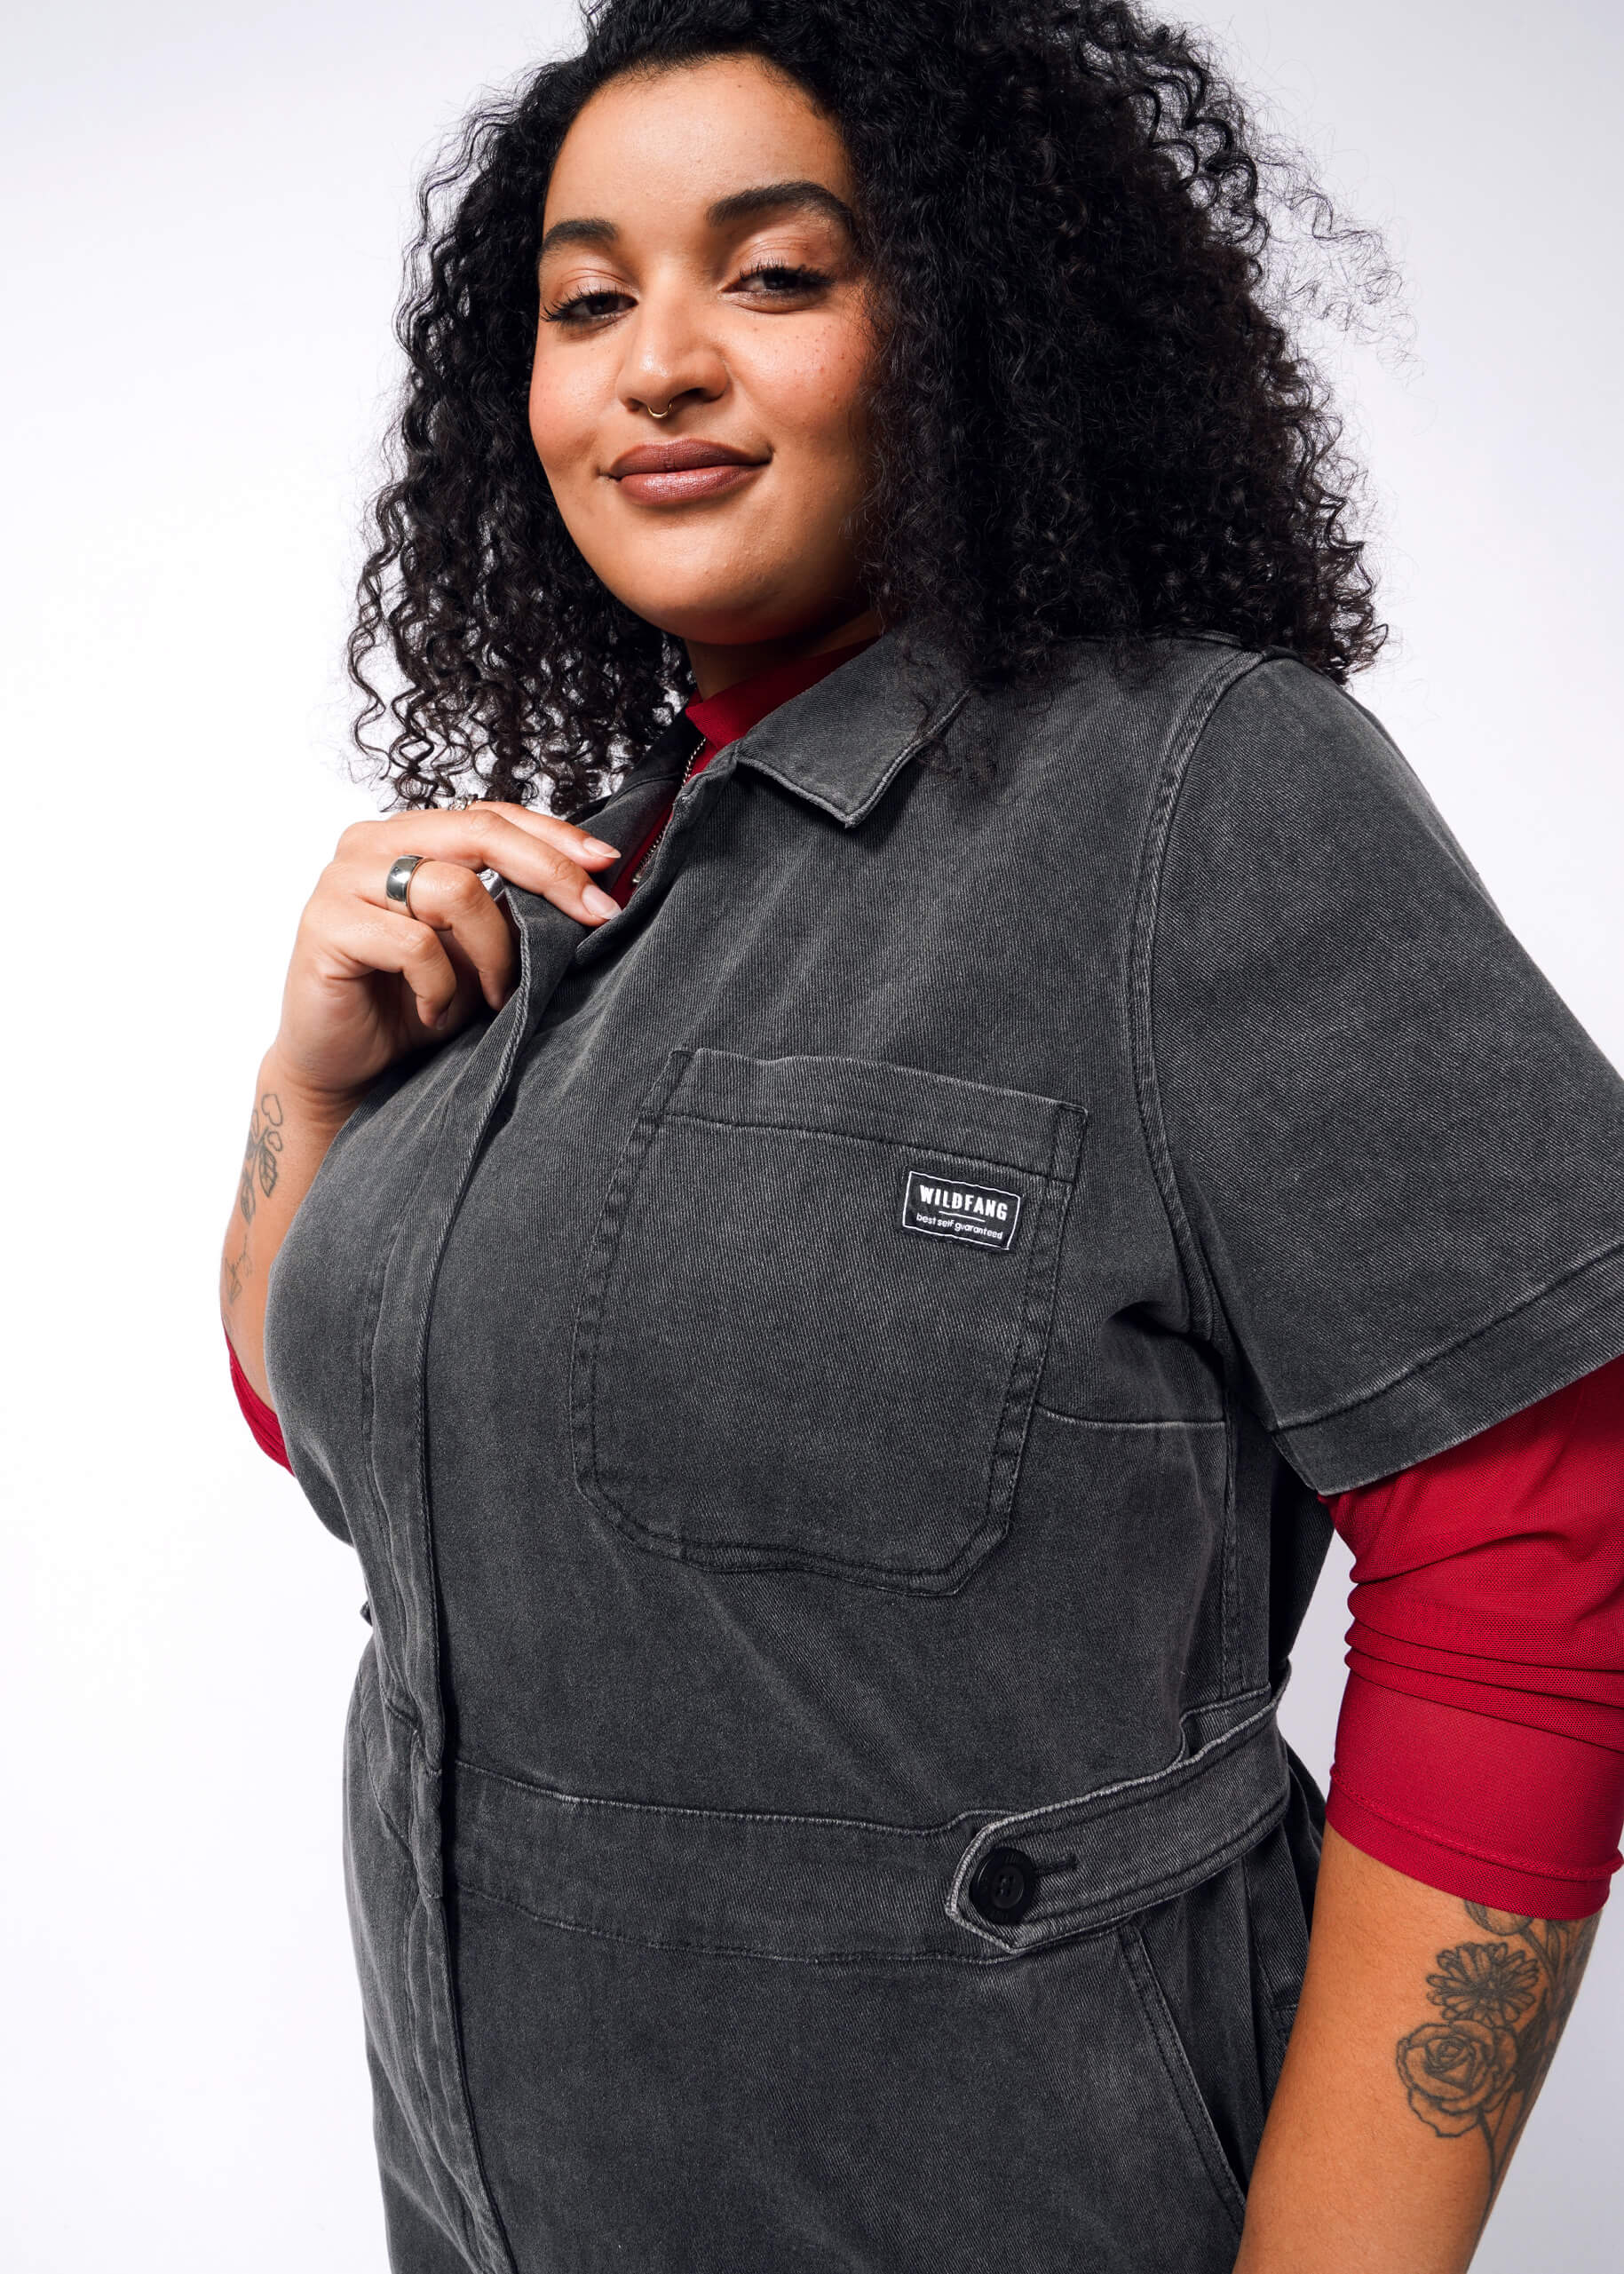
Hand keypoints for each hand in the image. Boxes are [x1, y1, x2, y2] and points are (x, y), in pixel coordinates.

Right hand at [273, 803, 622, 1107]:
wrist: (347, 1068)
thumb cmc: (409, 1004)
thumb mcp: (477, 949)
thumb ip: (511, 909)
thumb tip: (589, 888)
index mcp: (408, 837)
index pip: (492, 815)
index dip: (554, 836)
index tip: (606, 864)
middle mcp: (371, 844)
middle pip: (480, 833)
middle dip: (549, 874)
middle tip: (593, 916)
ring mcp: (342, 880)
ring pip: (454, 890)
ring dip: (493, 952)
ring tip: (491, 996)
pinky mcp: (327, 925)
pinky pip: (414, 944)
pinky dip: (441, 987)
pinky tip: (435, 1013)